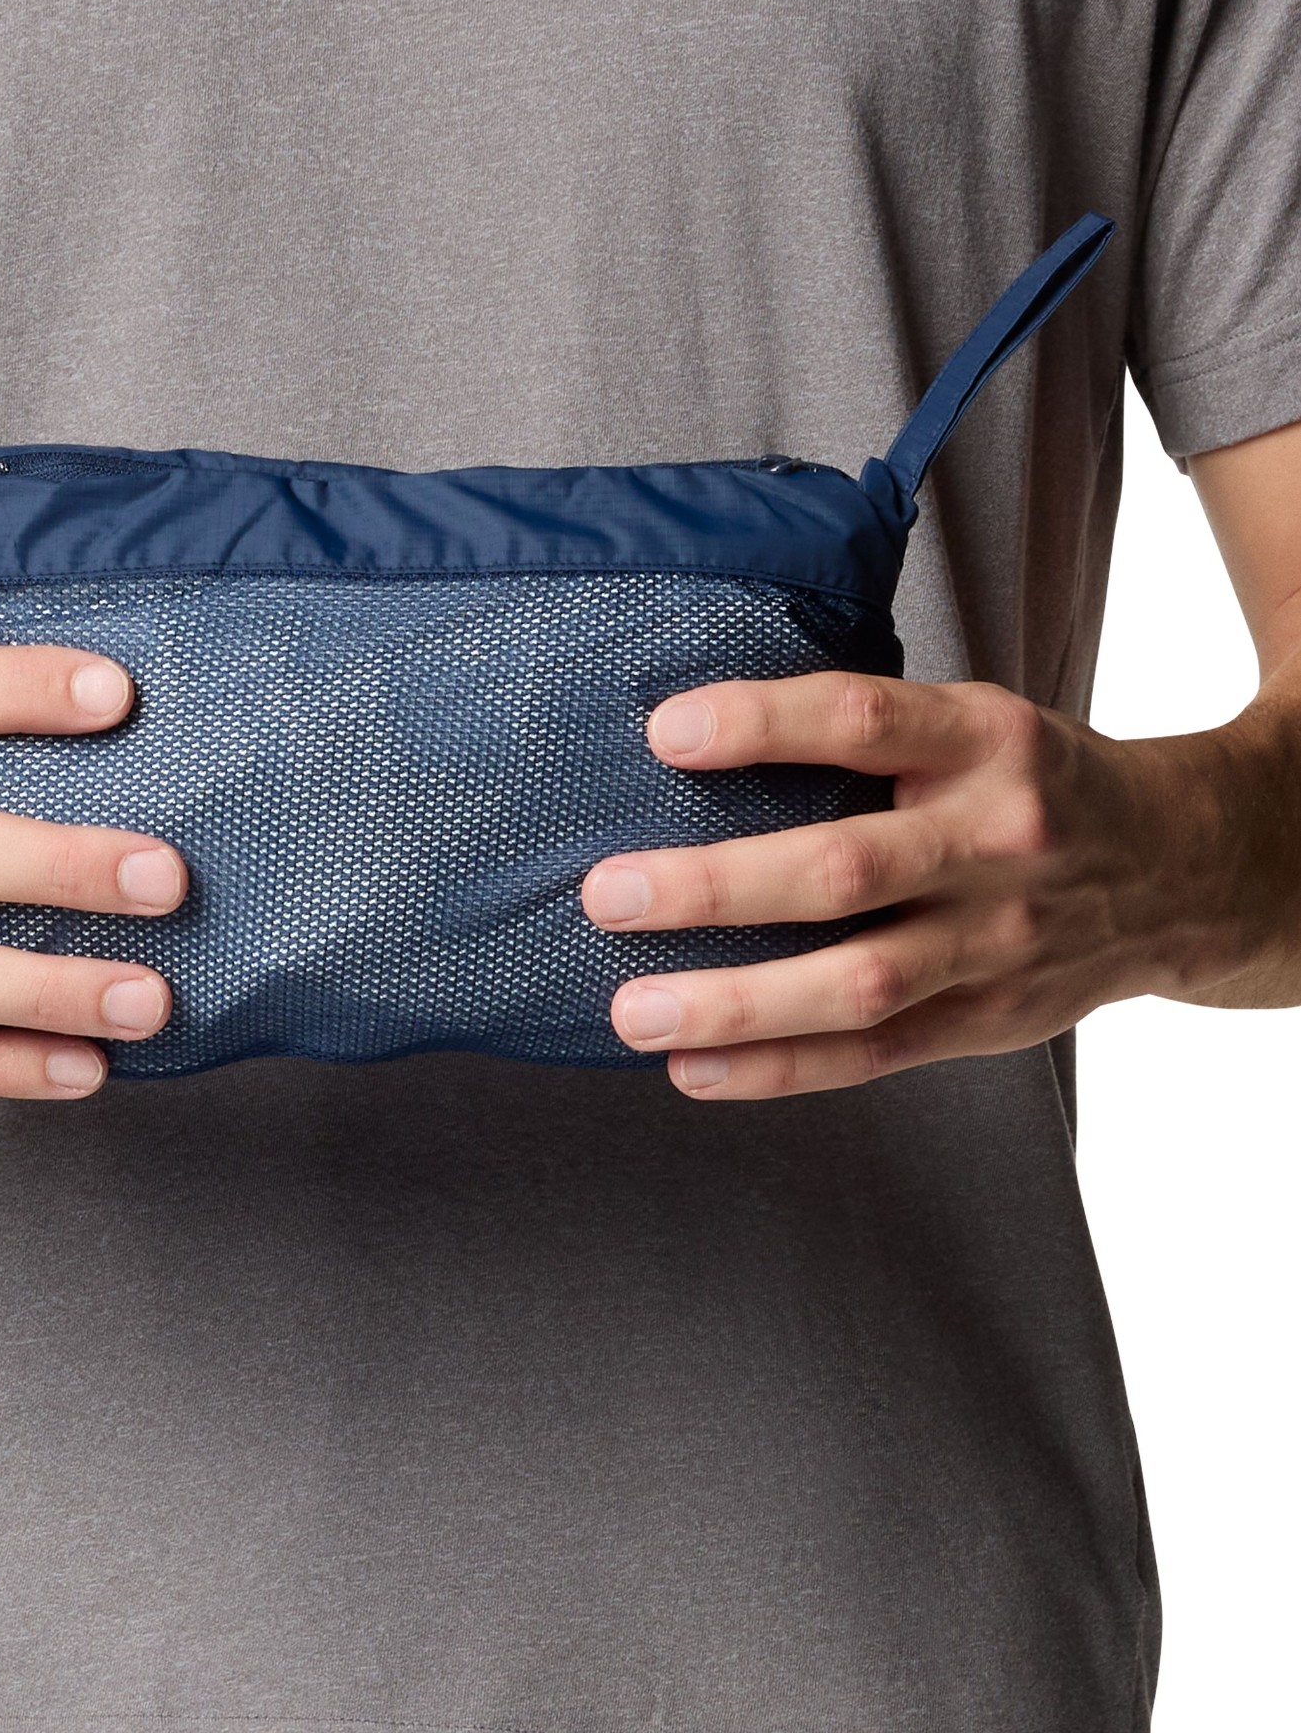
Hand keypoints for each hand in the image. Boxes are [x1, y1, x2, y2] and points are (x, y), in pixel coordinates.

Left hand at [580, 669, 1291, 1099]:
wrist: (1181, 869)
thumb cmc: (1029, 783)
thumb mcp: (972, 722)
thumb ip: (864, 737)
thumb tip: (686, 742)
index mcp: (983, 743)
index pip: (864, 722)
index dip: (762, 724)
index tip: (665, 733)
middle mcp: (995, 841)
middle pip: (845, 870)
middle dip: (715, 886)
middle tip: (609, 894)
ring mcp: (995, 942)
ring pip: (857, 983)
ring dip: (735, 1004)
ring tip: (634, 1010)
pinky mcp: (986, 1021)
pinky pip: (874, 1055)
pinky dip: (778, 1069)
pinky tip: (696, 1069)